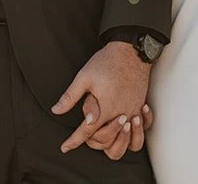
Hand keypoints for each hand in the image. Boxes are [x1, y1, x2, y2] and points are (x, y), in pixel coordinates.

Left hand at [51, 42, 151, 157]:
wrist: (131, 51)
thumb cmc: (107, 62)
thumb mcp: (84, 77)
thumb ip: (70, 97)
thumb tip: (56, 110)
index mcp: (106, 108)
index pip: (87, 132)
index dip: (74, 141)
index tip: (65, 147)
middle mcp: (121, 113)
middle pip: (106, 141)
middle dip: (92, 142)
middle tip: (82, 136)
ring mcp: (133, 111)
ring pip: (125, 142)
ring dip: (114, 143)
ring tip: (101, 136)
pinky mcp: (140, 107)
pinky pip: (141, 130)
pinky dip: (134, 135)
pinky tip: (125, 130)